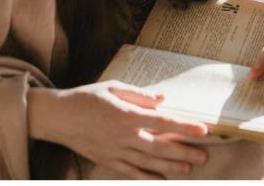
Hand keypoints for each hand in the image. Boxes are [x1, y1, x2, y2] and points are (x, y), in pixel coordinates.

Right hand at [27, 81, 208, 178]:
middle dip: (184, 151)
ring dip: (171, 166)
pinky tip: (162, 178)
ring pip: (149, 162)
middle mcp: (124, 136)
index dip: (184, 127)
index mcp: (126, 114)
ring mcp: (116, 151)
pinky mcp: (108, 161)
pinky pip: (132, 172)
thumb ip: (139, 95)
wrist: (58, 117)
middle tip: (205, 155)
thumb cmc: (86, 97)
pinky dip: (148, 177)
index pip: (162, 122)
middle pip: (160, 147)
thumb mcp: (113, 87)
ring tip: (190, 167)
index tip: (203, 130)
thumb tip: (162, 99)